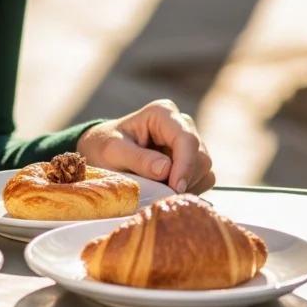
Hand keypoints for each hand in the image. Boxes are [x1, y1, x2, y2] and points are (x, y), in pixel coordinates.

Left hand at [75, 99, 214, 194]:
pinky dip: (188, 189)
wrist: (102, 151)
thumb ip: (138, 159)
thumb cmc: (105, 146)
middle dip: (185, 178)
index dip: (184, 165)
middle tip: (163, 193)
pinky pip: (202, 179)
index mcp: (162, 113)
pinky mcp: (191, 160)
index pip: (186, 139)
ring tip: (160, 189)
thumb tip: (166, 169)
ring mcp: (188, 142)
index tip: (174, 188)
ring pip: (205, 169)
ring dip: (187, 186)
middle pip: (200, 156)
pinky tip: (166, 189)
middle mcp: (180, 124)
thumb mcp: (113, 151)